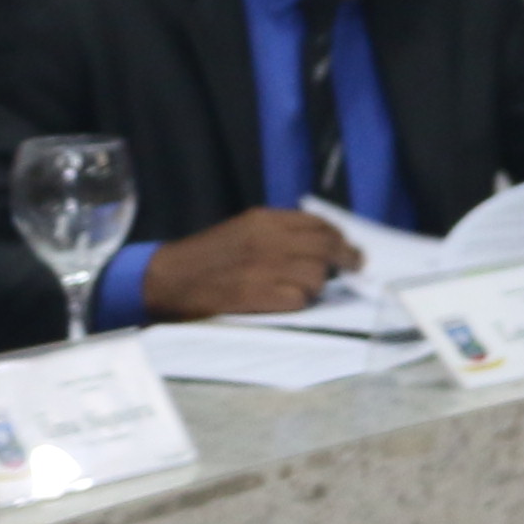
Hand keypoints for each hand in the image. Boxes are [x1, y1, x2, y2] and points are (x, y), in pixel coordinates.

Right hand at [136, 205, 361, 319]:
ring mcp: (264, 267)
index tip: (348, 246)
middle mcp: (268, 239)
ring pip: (317, 275)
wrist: (167, 280)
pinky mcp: (259, 295)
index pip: (318, 224)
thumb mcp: (242, 231)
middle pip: (326, 247)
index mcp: (263, 220)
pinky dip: (299, 303)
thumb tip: (320, 243)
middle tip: (355, 266)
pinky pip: (299, 299)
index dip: (339, 236)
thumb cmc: (206, 259)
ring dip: (317, 285)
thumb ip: (277, 233)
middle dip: (346, 258)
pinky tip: (286, 302)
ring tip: (303, 290)